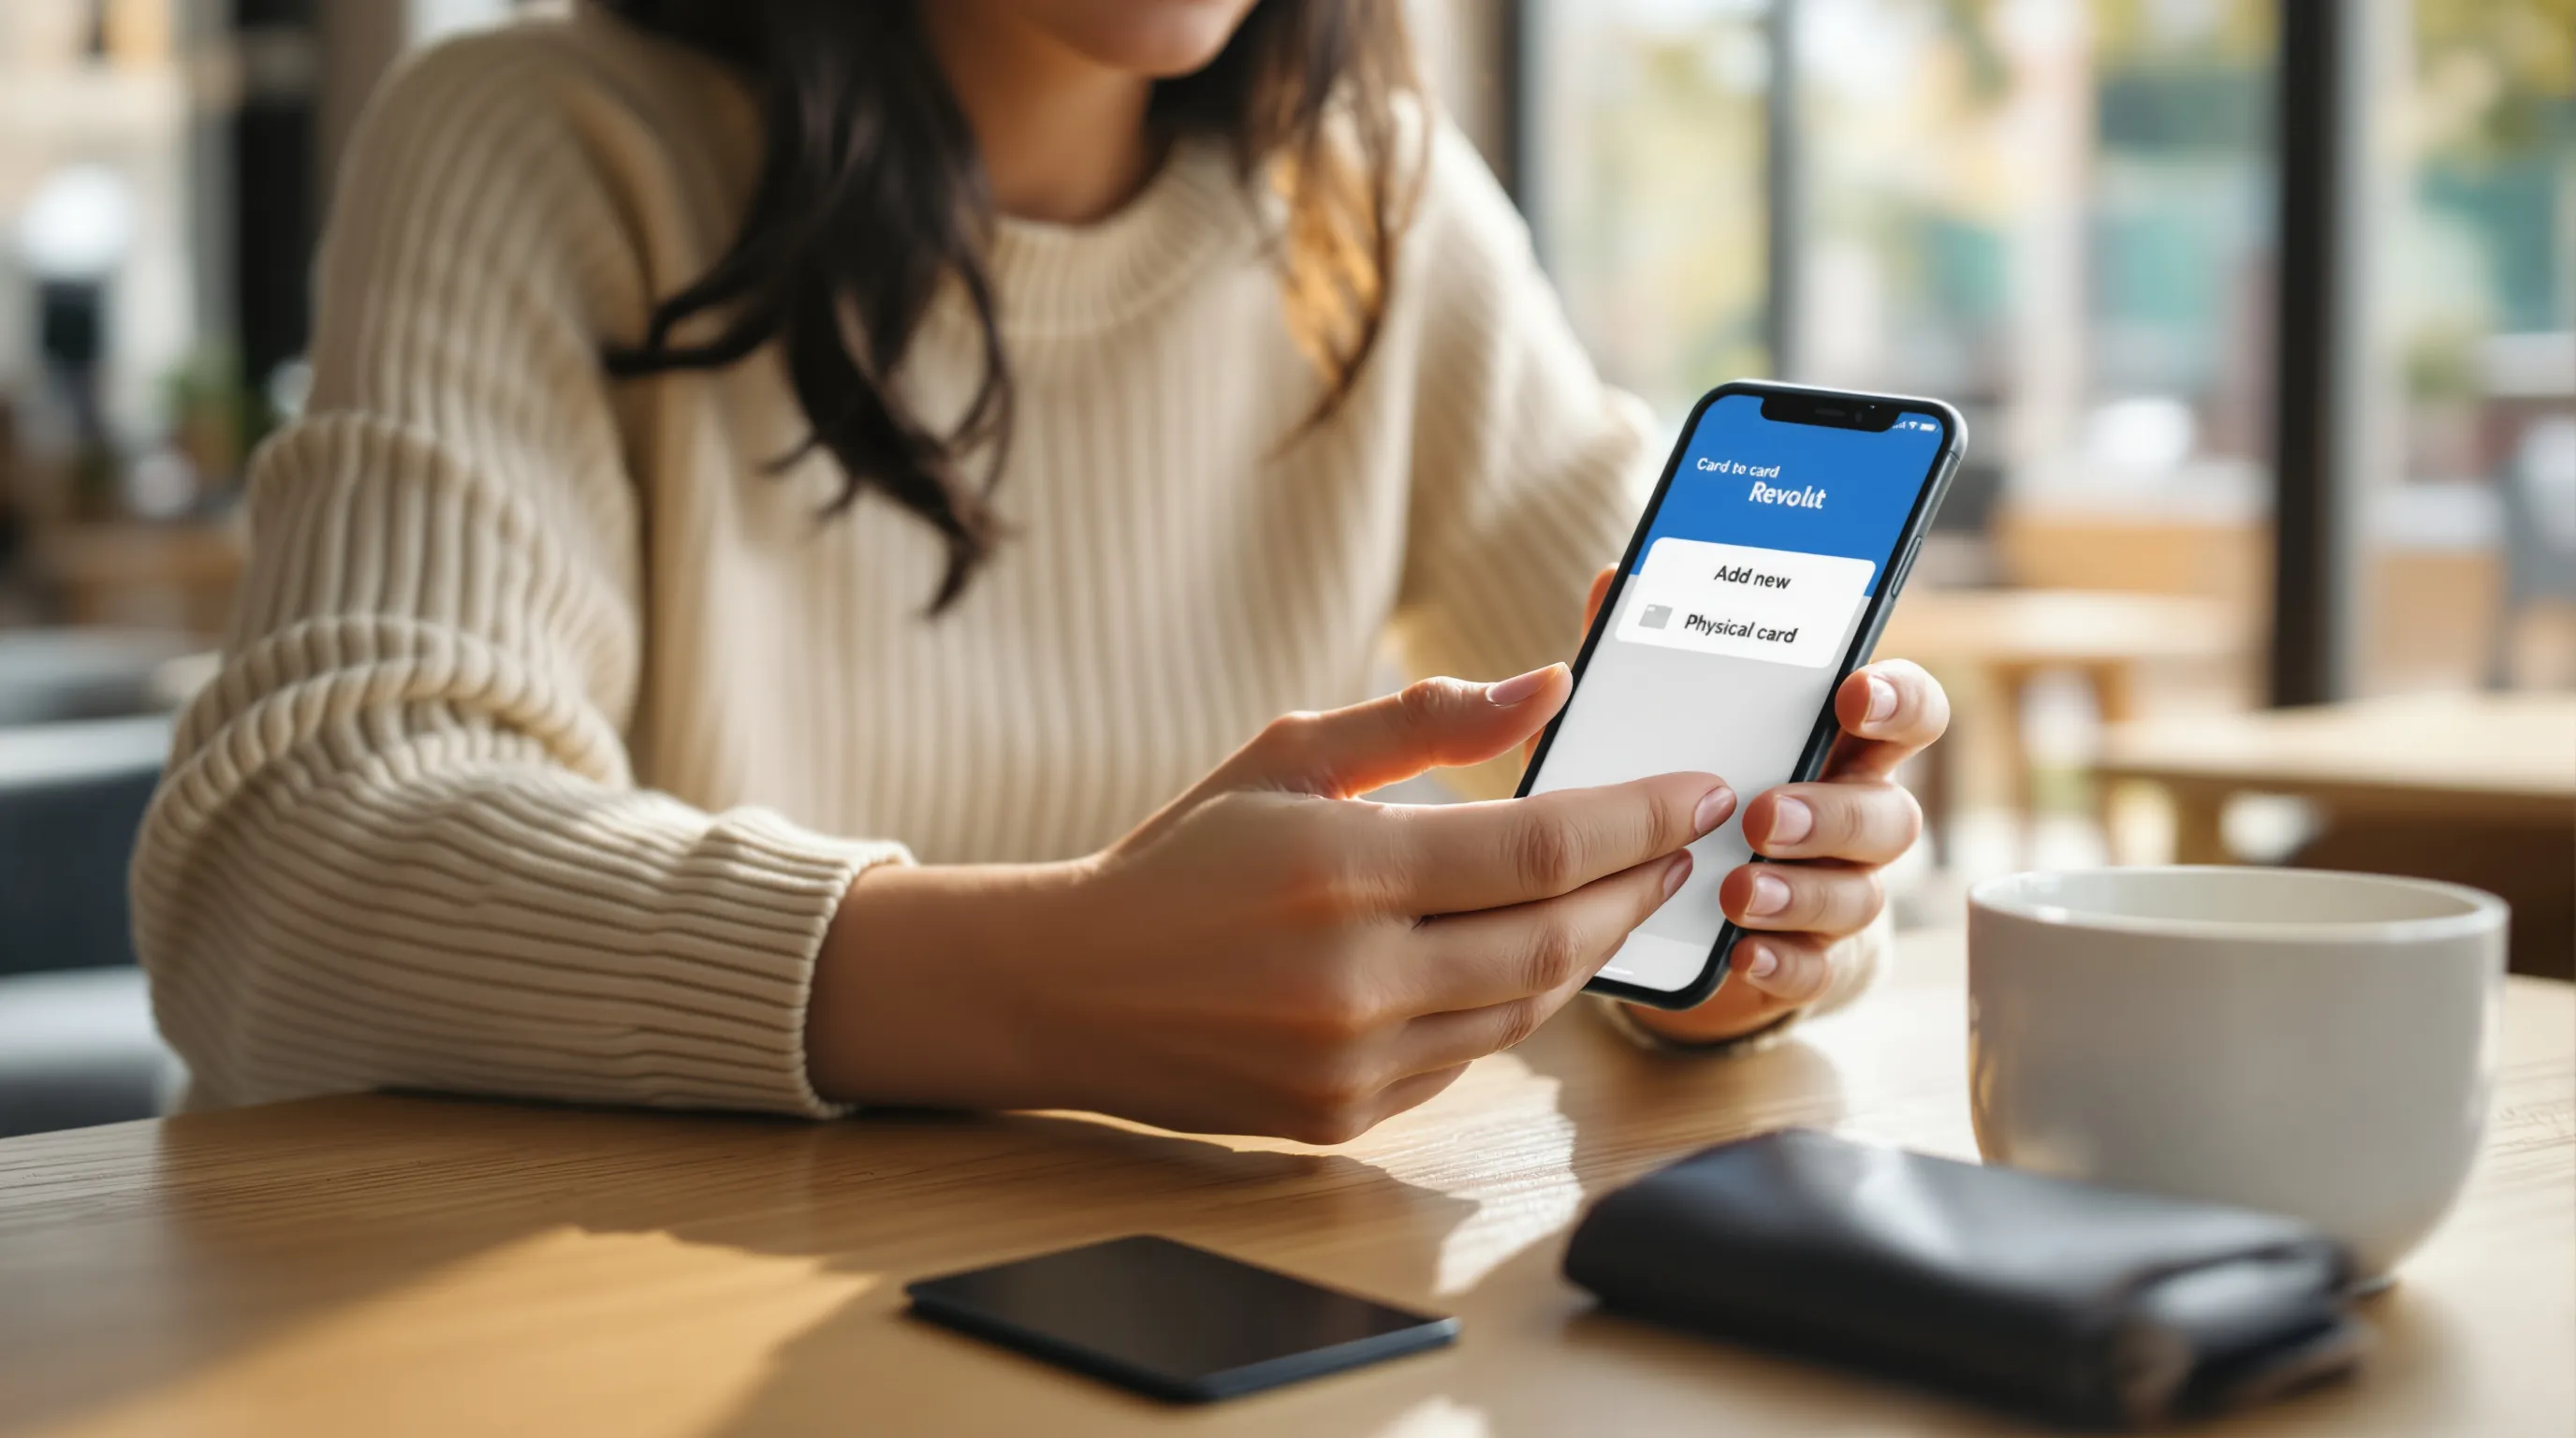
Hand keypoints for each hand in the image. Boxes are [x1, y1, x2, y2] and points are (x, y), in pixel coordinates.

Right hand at [807, 668, 1734, 1142]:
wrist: (1066, 988)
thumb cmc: (1182, 856)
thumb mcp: (1286, 756)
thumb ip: (1422, 722)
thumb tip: (1546, 688)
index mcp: (1342, 870)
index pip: (1541, 851)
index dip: (1638, 819)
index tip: (1699, 790)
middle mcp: (1354, 978)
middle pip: (1555, 940)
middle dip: (1638, 888)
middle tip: (1683, 845)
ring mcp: (1352, 1062)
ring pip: (1523, 1008)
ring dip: (1588, 949)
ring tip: (1621, 895)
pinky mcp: (1344, 1117)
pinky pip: (1467, 1056)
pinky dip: (1511, 1002)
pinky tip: (1527, 956)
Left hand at [1559, 566, 1948, 1045]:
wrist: (1677, 907)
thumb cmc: (1682, 790)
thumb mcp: (1654, 726)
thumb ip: (1645, 660)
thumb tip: (1612, 581)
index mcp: (1833, 745)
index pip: (1906, 709)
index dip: (1895, 700)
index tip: (1852, 696)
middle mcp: (1853, 814)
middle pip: (1891, 812)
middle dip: (1832, 814)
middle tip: (1764, 815)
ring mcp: (1839, 890)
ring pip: (1859, 894)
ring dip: (1801, 891)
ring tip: (1736, 891)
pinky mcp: (1811, 958)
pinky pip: (1816, 966)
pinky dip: (1783, 960)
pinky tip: (1743, 952)